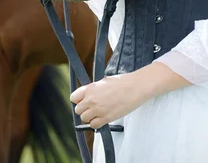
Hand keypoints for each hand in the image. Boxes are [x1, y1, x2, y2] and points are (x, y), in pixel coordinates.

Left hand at [70, 63, 189, 129]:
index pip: (73, 97)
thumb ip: (93, 89)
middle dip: (84, 109)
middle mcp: (91, 99)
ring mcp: (98, 110)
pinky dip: (97, 123)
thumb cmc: (122, 82)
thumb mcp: (104, 81)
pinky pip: (94, 125)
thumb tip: (88, 96)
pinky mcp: (106, 119)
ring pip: (85, 118)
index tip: (82, 100)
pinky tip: (103, 117)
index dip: (78, 100)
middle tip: (92, 107)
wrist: (134, 88)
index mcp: (90, 88)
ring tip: (99, 112)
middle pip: (78, 110)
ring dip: (90, 116)